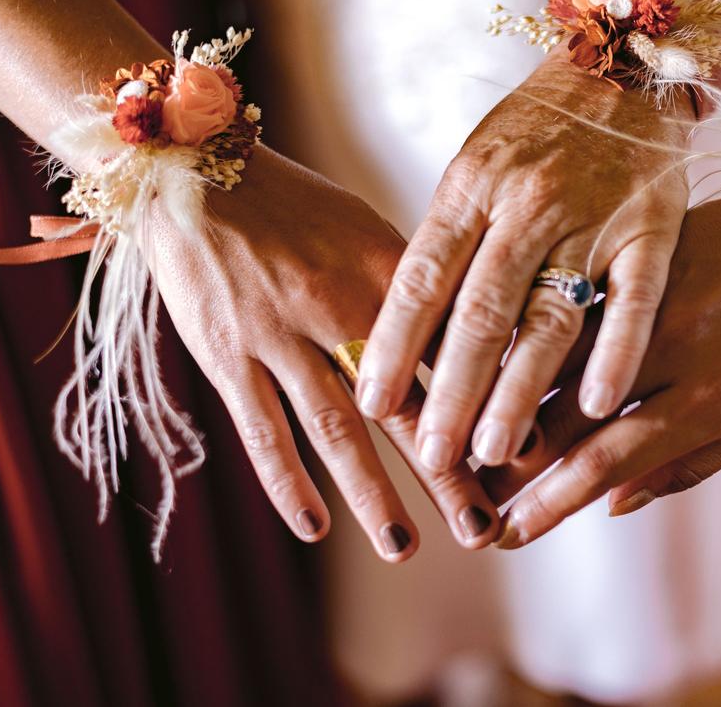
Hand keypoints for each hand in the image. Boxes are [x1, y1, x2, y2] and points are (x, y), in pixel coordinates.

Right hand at [150, 148, 499, 559]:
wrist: (192, 173)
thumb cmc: (293, 204)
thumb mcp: (368, 229)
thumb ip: (415, 291)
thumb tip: (468, 341)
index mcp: (388, 273)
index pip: (450, 352)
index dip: (489, 405)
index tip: (528, 457)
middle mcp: (339, 305)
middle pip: (404, 404)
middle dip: (446, 472)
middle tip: (484, 528)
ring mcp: (279, 334)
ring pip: (335, 428)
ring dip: (373, 494)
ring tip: (405, 546)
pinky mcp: (226, 355)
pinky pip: (261, 429)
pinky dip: (286, 481)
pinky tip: (313, 526)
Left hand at [357, 56, 691, 473]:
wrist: (624, 59)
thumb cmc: (537, 127)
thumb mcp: (476, 164)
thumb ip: (453, 241)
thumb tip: (410, 332)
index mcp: (472, 184)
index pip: (423, 277)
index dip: (393, 344)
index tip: (370, 404)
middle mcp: (527, 202)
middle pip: (480, 310)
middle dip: (450, 390)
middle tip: (429, 456)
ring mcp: (593, 216)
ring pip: (550, 315)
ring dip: (520, 388)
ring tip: (494, 451)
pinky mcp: (654, 227)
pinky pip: (636, 298)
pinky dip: (618, 352)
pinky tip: (600, 405)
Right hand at [481, 189, 720, 546]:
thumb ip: (690, 464)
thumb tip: (614, 505)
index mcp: (707, 399)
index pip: (607, 460)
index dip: (552, 501)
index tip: (508, 533)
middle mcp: (669, 352)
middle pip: (565, 414)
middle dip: (508, 461)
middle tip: (464, 492)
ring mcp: (649, 299)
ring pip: (553, 353)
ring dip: (501, 397)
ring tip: (460, 430)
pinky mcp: (640, 258)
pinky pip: (570, 303)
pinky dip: (528, 335)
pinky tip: (490, 355)